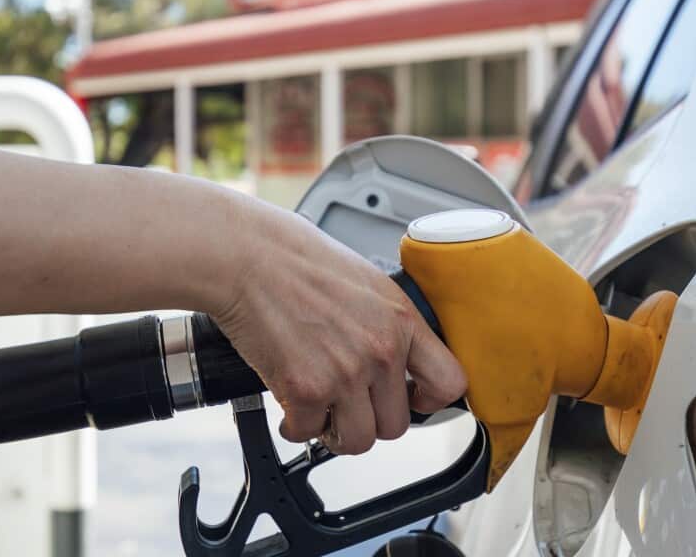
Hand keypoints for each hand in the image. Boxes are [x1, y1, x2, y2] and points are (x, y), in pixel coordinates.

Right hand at [212, 203, 467, 455]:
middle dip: (369, 419)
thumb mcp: (365, 282)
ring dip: (335, 432)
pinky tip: (290, 406)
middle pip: (397, 424)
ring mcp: (346, 372)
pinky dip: (296, 426)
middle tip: (346, 405)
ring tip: (320, 412)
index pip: (450, 382)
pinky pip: (308, 433)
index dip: (430, 401)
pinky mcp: (306, 389)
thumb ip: (386, 322)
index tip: (412, 400)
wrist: (245, 256)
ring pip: (358, 440)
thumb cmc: (294, 258)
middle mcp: (382, 350)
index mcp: (401, 319)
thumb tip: (394, 357)